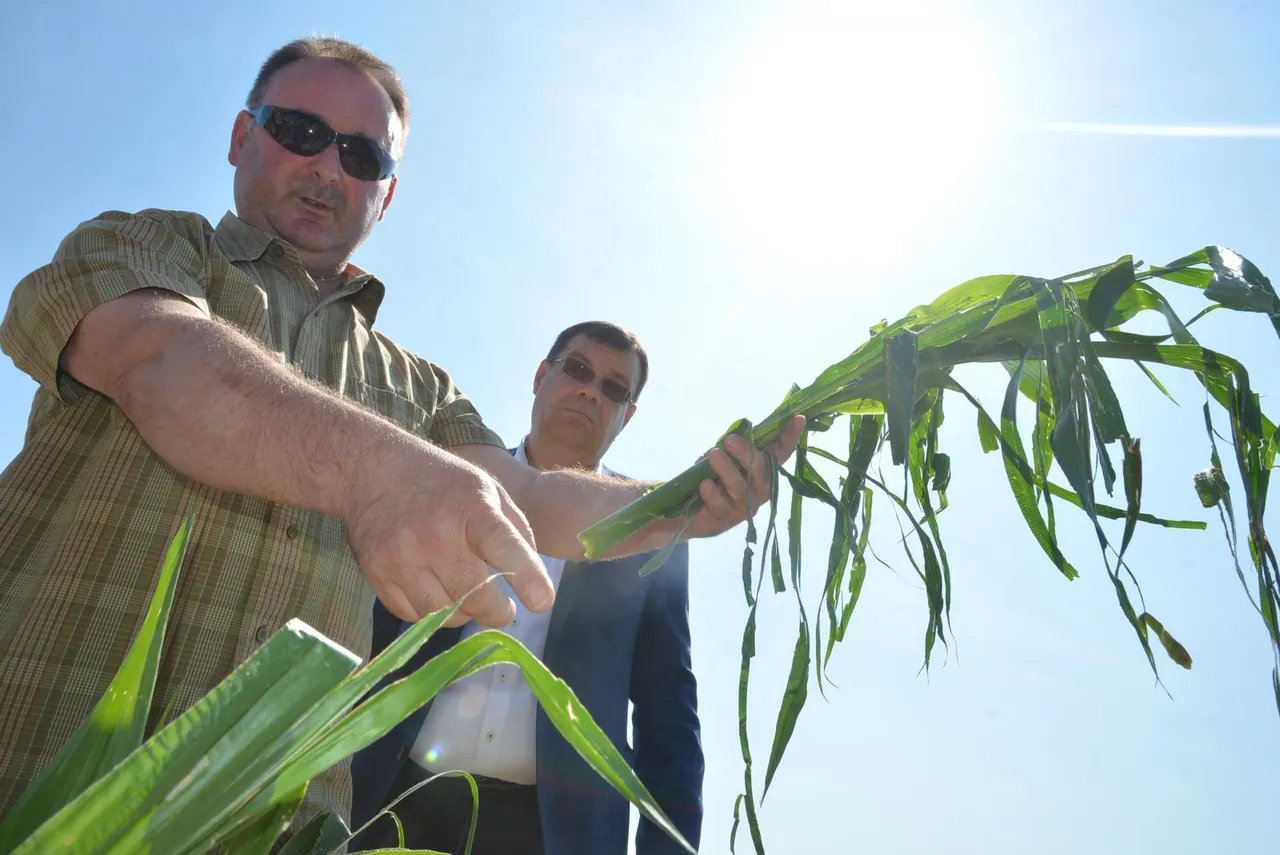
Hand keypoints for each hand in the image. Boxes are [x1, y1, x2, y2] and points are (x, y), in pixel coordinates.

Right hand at [343, 437, 555, 627]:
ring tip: (468, 595)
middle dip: (498, 612)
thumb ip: (516, 530)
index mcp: (471, 508)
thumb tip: (533, 579)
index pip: (502, 544)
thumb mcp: (488, 490)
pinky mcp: (378, 576)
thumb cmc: (443, 483)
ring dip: (464, 614)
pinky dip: (432, 613)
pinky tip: (438, 591)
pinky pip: (414, 616)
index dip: (525, 575)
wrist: (374, 470)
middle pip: (474, 596)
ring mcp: (401, 558)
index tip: (543, 601)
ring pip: (444, 615)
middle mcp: (434, 535)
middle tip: (504, 609)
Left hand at [685, 415, 805, 538]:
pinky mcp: (726, 520)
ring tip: (713, 455)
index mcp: (762, 471)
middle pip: (761, 471)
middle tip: (729, 440)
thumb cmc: (713, 479)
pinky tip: (704, 484)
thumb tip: (738, 433)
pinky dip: (712, 492)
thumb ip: (735, 447)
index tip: (798, 418)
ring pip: (740, 488)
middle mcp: (759, 490)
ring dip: (726, 469)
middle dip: (747, 453)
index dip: (790, 437)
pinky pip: (721, 505)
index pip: (780, 453)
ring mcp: (744, 507)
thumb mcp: (724, 458)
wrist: (688, 514)